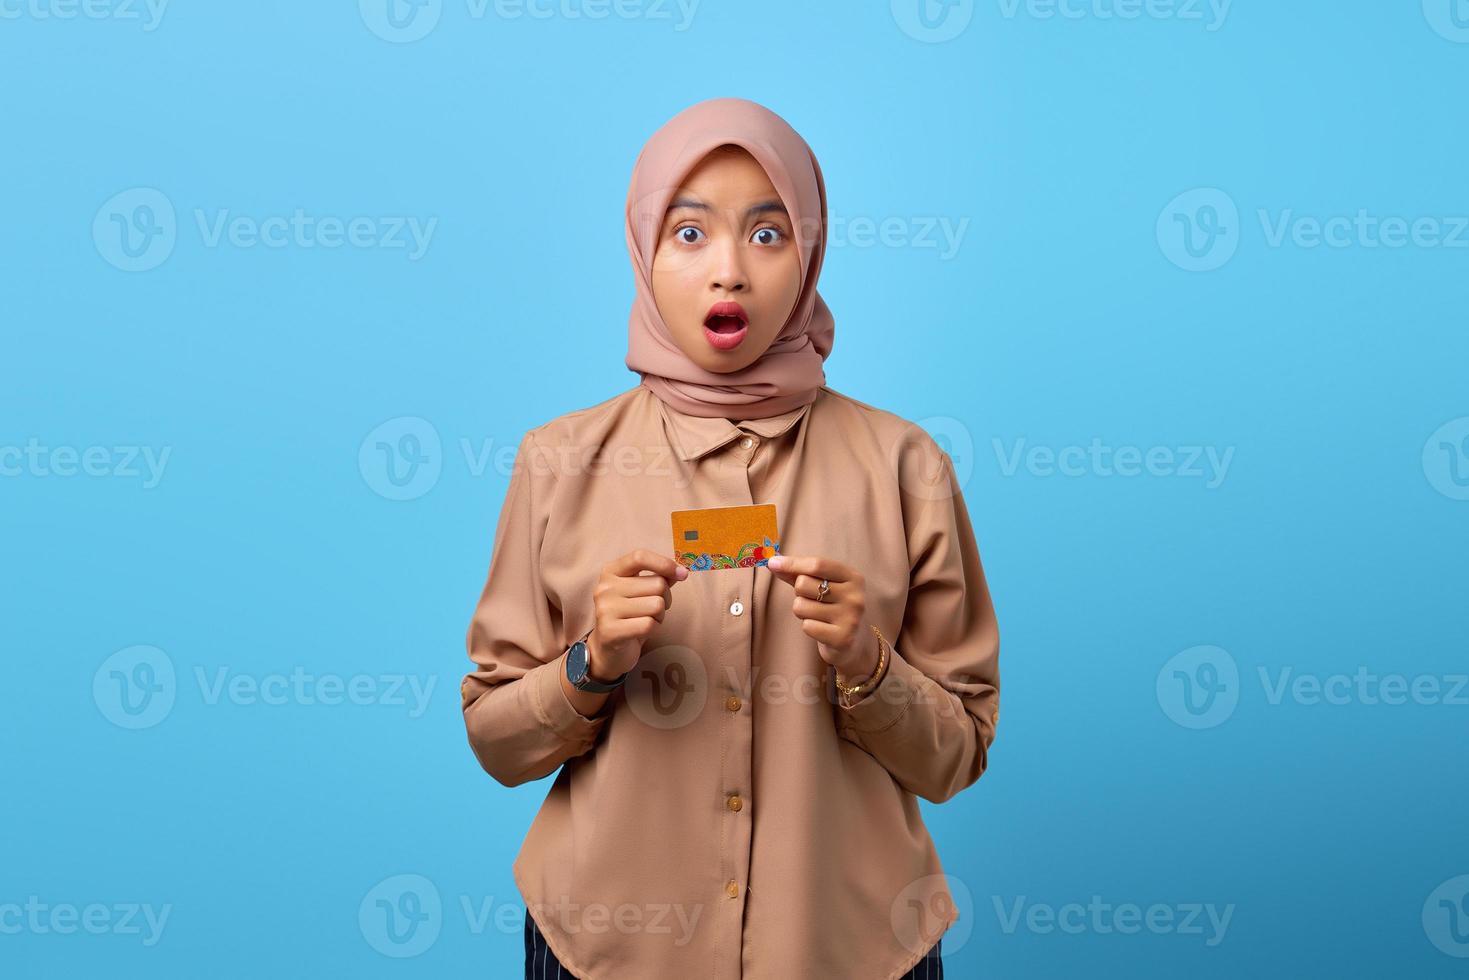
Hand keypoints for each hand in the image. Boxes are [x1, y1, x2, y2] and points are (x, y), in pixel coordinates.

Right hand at [586, 549, 687, 682]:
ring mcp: (605, 609)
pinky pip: (649, 624)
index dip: (664, 564)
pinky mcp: (610, 631)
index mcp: (611, 572)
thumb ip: (659, 577)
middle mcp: (604, 588)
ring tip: (646, 620)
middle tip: (653, 610)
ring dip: (660, 616)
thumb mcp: (642, 591)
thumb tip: (681, 572)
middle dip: (665, 598)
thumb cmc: (630, 616)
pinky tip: (642, 632)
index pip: (639, 557)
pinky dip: (654, 629)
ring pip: (656, 605)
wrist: (609, 650)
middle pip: (657, 584)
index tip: (682, 574)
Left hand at [766, 554, 878, 680]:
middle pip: (803, 584)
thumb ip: (799, 573)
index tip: (773, 563)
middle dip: (799, 593)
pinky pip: (807, 626)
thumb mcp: (822, 585)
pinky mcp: (842, 638)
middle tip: (813, 601)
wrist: (855, 641)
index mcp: (853, 578)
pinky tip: (821, 629)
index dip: (792, 563)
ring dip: (802, 612)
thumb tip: (774, 563)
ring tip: (817, 616)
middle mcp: (855, 596)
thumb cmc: (833, 607)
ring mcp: (850, 618)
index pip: (817, 565)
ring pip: (801, 606)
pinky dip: (808, 627)